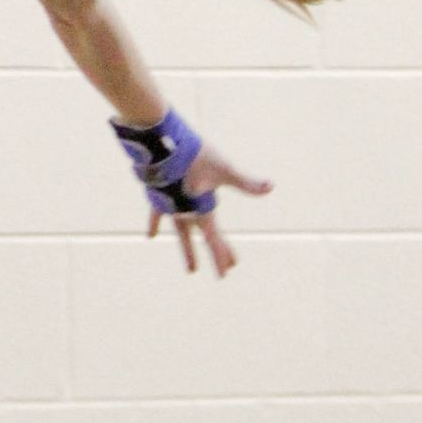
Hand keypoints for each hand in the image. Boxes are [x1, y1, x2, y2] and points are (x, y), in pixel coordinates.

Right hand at [148, 148, 272, 278]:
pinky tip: (151, 236)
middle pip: (203, 239)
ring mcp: (170, 206)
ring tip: (191, 272)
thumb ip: (245, 182)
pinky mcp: (158, 195)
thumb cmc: (195, 157)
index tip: (227, 271)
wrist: (160, 146)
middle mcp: (186, 213)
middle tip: (224, 275)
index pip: (214, 239)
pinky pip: (157, 213)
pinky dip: (155, 224)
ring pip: (182, 233)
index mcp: (201, 209)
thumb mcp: (224, 169)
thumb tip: (270, 187)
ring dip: (188, 250)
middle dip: (216, 254)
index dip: (221, 254)